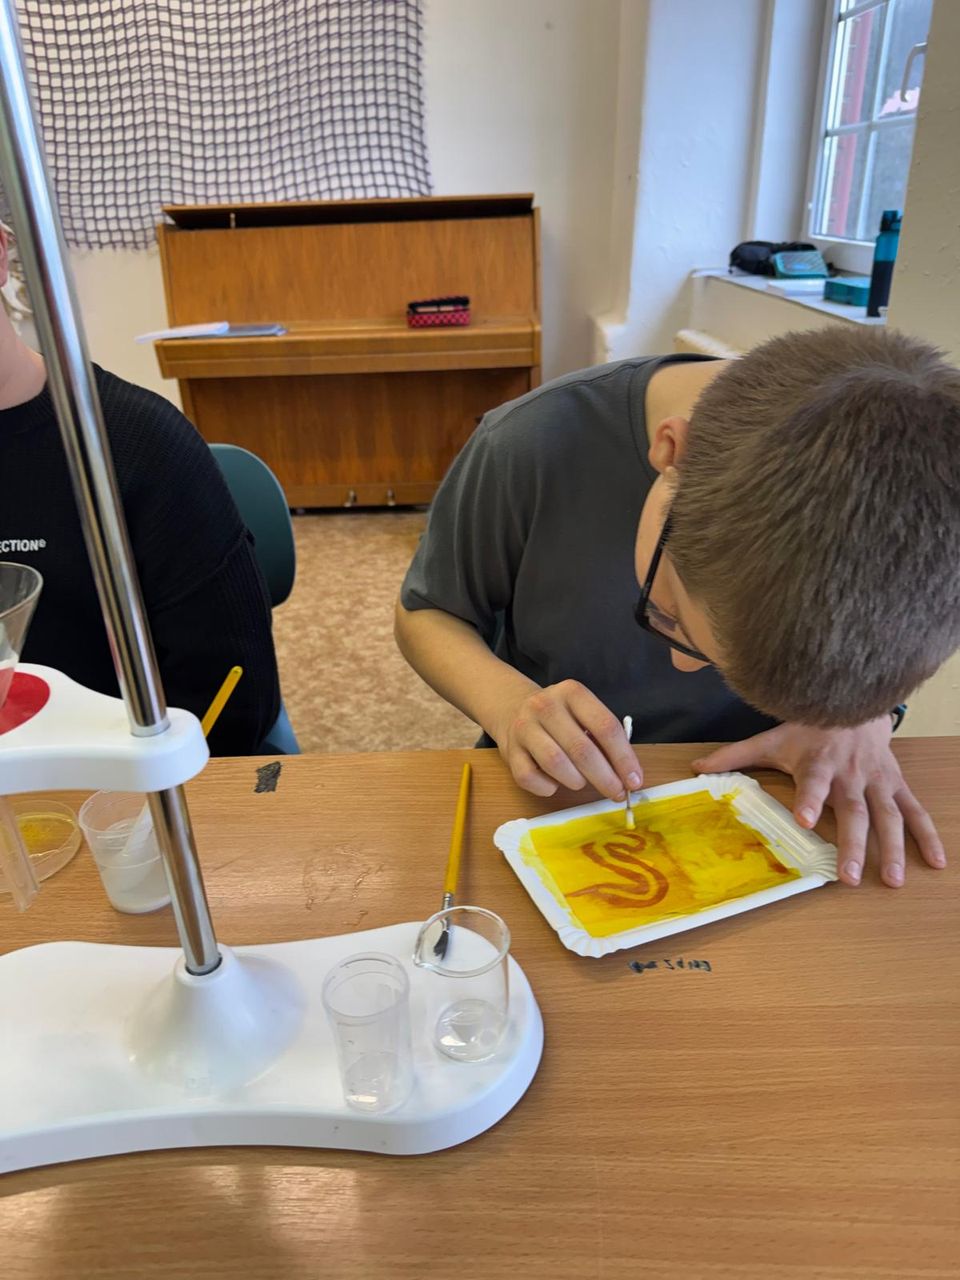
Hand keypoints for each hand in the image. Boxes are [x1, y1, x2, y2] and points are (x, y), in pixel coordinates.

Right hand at [491, 679, 641, 801]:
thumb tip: (627, 776)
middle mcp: (546, 706)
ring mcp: (524, 727)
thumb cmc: (560, 718)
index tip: (634, 780)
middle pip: (582, 749)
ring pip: (555, 763)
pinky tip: (554, 783)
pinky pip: (531, 778)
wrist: (513, 709)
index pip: (605, 727)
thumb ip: (604, 740)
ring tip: (581, 783)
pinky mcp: (509, 751)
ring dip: (576, 781)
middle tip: (616, 793)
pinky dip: (548, 788)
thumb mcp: (583, 714)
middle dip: (605, 777)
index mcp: (572, 693)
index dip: (623, 758)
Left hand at [692, 718, 946, 888]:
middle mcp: (850, 775)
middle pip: (854, 812)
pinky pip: (915, 811)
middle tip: (849, 876)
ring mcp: (877, 781)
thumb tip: (695, 768)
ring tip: (893, 880)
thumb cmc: (808, 726)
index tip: (805, 820)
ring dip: (892, 849)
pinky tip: (936, 862)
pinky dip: (927, 836)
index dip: (811, 799)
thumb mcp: (771, 737)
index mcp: (819, 764)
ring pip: (888, 816)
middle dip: (853, 844)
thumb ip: (734, 756)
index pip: (814, 783)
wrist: (852, 700)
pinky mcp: (895, 784)